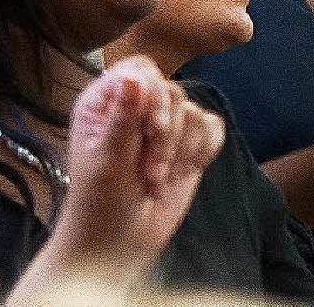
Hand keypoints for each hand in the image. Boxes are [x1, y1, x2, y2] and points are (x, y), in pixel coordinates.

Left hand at [43, 56, 225, 284]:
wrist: (122, 243)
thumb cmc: (100, 203)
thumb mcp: (106, 162)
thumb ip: (124, 119)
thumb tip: (136, 78)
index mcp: (107, 101)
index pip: (140, 70)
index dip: (152, 92)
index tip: (150, 128)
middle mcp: (138, 106)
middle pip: (172, 91)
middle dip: (165, 135)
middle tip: (147, 170)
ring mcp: (168, 124)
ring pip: (194, 112)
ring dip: (179, 151)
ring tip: (156, 177)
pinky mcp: (192, 143)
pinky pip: (213, 129)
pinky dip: (201, 152)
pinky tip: (181, 171)